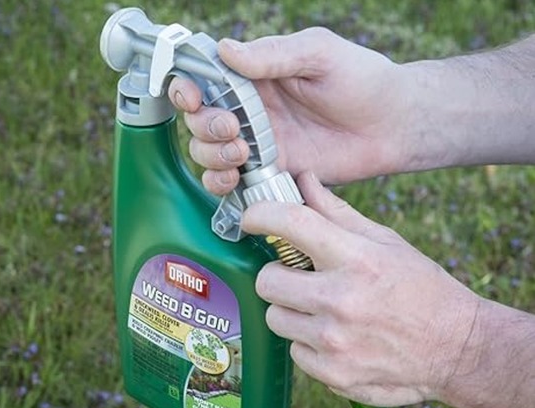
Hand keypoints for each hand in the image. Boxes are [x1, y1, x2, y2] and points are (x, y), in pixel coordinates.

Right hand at [169, 28, 411, 194]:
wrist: (394, 126)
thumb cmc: (363, 79)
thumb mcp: (318, 53)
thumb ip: (272, 54)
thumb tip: (224, 50)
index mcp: (254, 75)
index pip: (203, 78)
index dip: (187, 87)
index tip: (194, 95)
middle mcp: (249, 109)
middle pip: (197, 120)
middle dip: (204, 126)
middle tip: (233, 128)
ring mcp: (257, 143)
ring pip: (205, 152)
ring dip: (211, 154)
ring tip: (241, 152)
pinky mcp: (268, 173)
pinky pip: (229, 183)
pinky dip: (220, 183)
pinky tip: (237, 177)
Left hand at [242, 172, 480, 406]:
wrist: (458, 349)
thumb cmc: (421, 288)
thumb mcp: (386, 242)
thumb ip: (337, 214)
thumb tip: (303, 180)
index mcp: (357, 259)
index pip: (292, 224)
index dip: (260, 216)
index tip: (251, 219)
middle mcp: (342, 300)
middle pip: (267, 281)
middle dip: (278, 276)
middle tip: (299, 277)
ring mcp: (335, 342)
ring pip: (276, 317)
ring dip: (292, 311)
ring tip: (323, 310)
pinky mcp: (334, 374)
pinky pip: (294, 351)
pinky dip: (308, 344)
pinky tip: (336, 337)